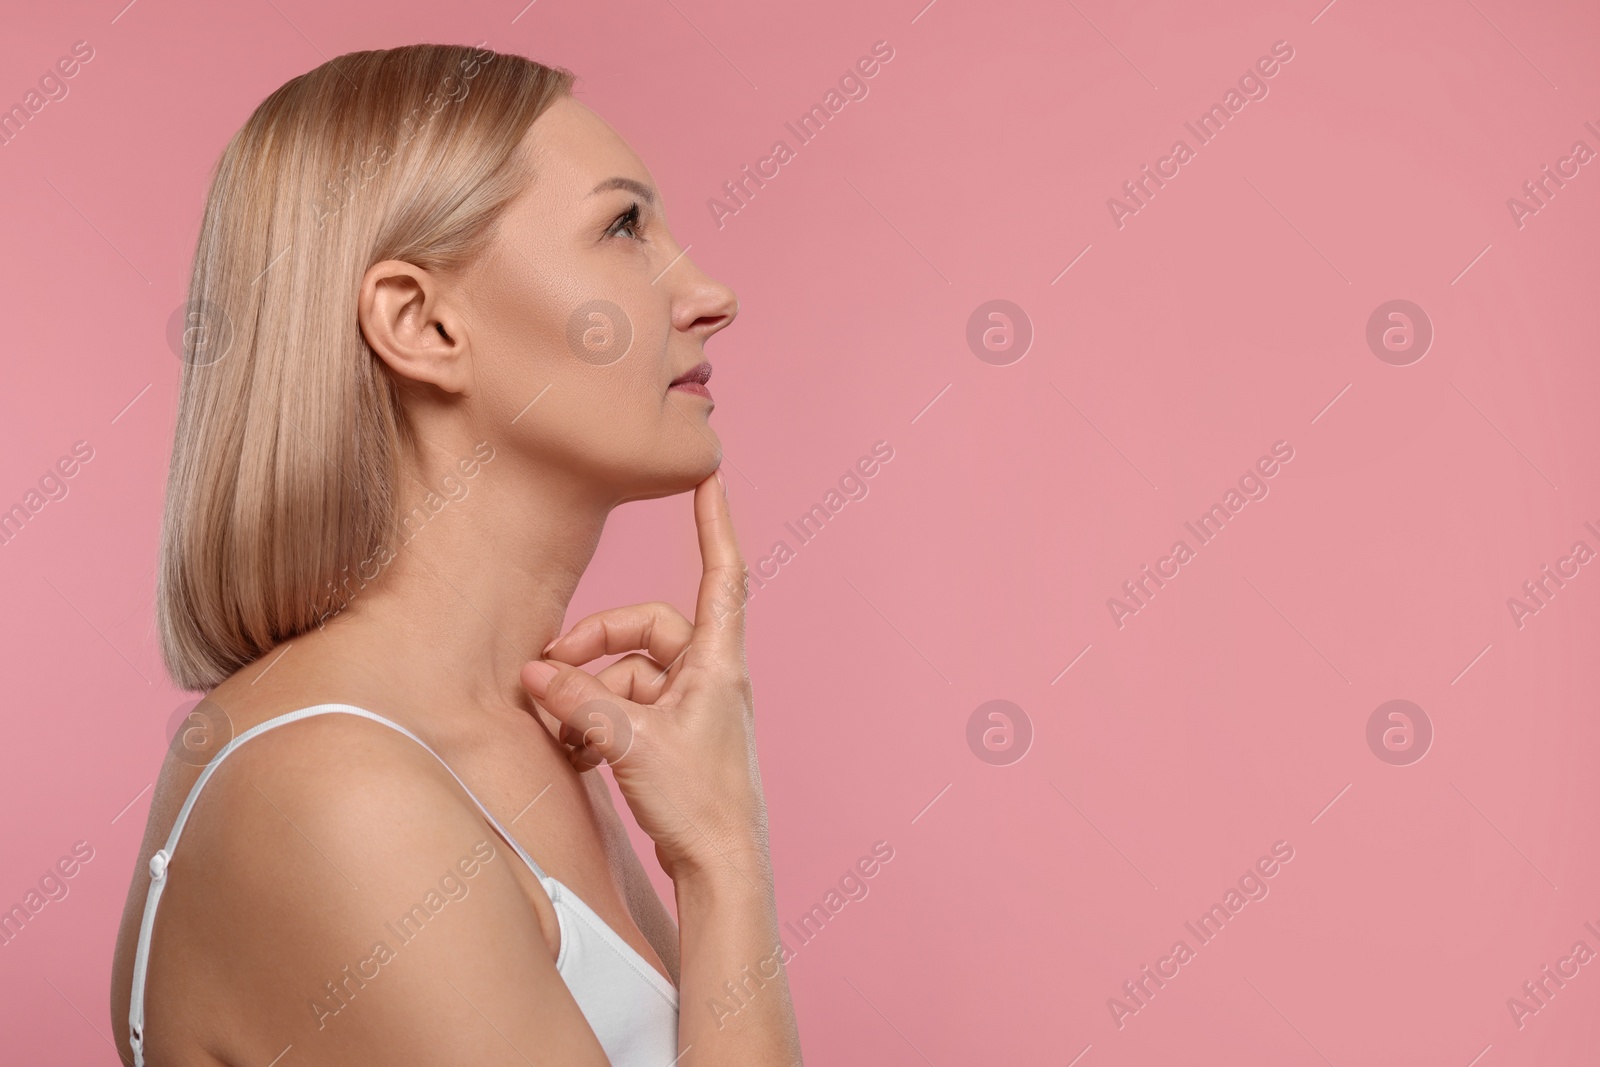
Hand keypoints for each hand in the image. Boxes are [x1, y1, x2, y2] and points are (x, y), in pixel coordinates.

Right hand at [520, 470, 767, 885]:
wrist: (722, 869)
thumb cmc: (698, 804)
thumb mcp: (629, 744)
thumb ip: (579, 704)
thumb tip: (536, 675)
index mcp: (716, 662)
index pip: (721, 573)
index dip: (713, 522)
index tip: (710, 475)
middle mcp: (708, 675)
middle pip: (646, 629)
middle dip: (594, 647)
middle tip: (547, 673)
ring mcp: (692, 706)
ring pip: (629, 674)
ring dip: (589, 696)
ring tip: (560, 730)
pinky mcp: (675, 735)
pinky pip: (628, 707)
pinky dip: (598, 720)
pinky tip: (574, 751)